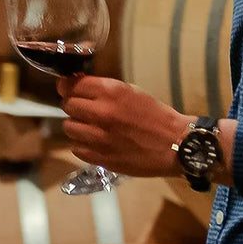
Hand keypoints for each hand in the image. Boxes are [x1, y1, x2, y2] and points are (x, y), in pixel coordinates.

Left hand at [57, 75, 193, 176]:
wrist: (175, 144)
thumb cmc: (155, 115)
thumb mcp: (130, 91)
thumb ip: (103, 88)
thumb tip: (76, 84)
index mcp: (111, 91)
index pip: (72, 84)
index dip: (68, 85)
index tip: (67, 87)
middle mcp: (102, 113)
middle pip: (68, 105)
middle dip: (73, 105)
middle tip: (83, 108)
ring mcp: (100, 138)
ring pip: (69, 127)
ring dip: (76, 125)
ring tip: (89, 126)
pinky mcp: (102, 158)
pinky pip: (76, 149)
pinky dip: (82, 144)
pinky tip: (95, 142)